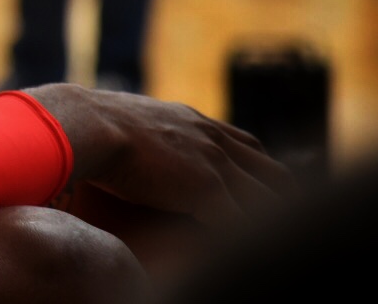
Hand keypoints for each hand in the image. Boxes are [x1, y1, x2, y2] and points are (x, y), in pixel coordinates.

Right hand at [27, 84, 293, 227]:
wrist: (85, 124)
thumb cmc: (88, 125)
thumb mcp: (124, 123)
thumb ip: (137, 135)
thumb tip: (119, 143)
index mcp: (193, 122)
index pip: (245, 143)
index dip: (259, 166)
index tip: (268, 184)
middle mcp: (210, 138)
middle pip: (268, 168)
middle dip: (283, 193)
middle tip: (292, 219)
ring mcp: (212, 163)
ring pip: (264, 197)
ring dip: (274, 220)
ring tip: (283, 243)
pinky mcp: (206, 190)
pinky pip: (241, 221)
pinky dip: (250, 239)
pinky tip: (250, 255)